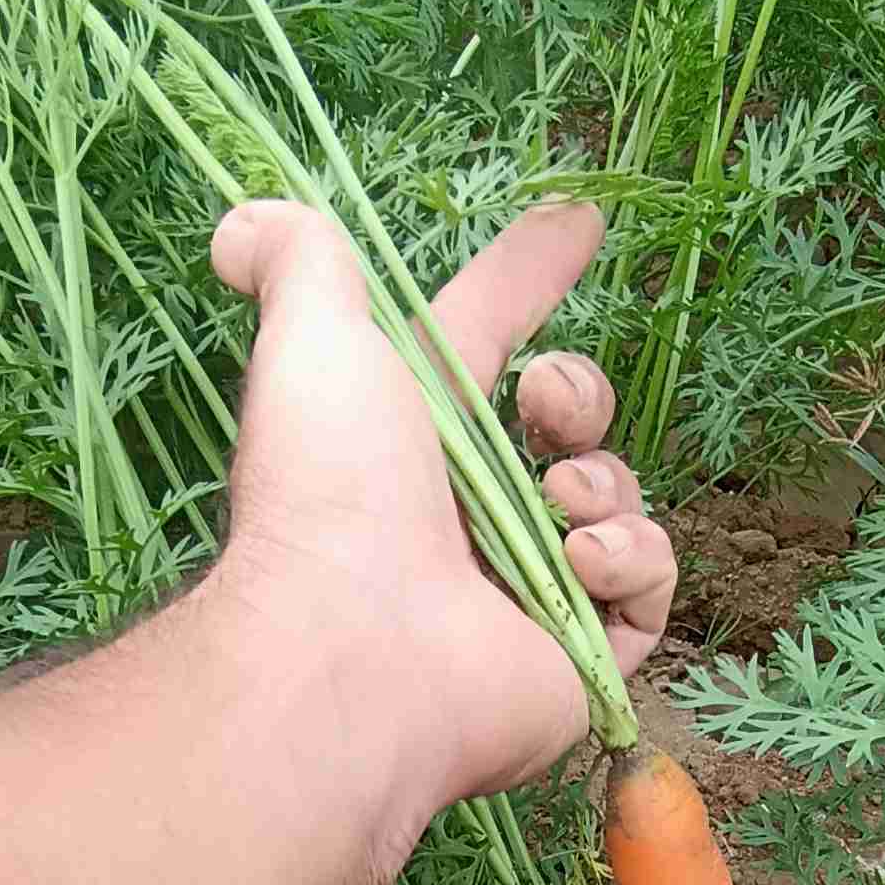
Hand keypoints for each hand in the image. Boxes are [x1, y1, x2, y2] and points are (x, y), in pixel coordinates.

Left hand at [210, 199, 675, 811]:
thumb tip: (243, 220)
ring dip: (603, 484)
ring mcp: (523, 597)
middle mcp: (464, 520)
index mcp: (410, 442)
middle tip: (545, 405)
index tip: (580, 222)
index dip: (526, 280)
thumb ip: (300, 262)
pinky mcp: (574, 663)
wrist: (355, 648)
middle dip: (577, 394)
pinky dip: (631, 563)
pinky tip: (581, 563)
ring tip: (558, 503)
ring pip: (614, 508)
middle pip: (566, 430)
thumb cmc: (331, 489)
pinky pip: (642, 595)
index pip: (483, 342)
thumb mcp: (313, 343)